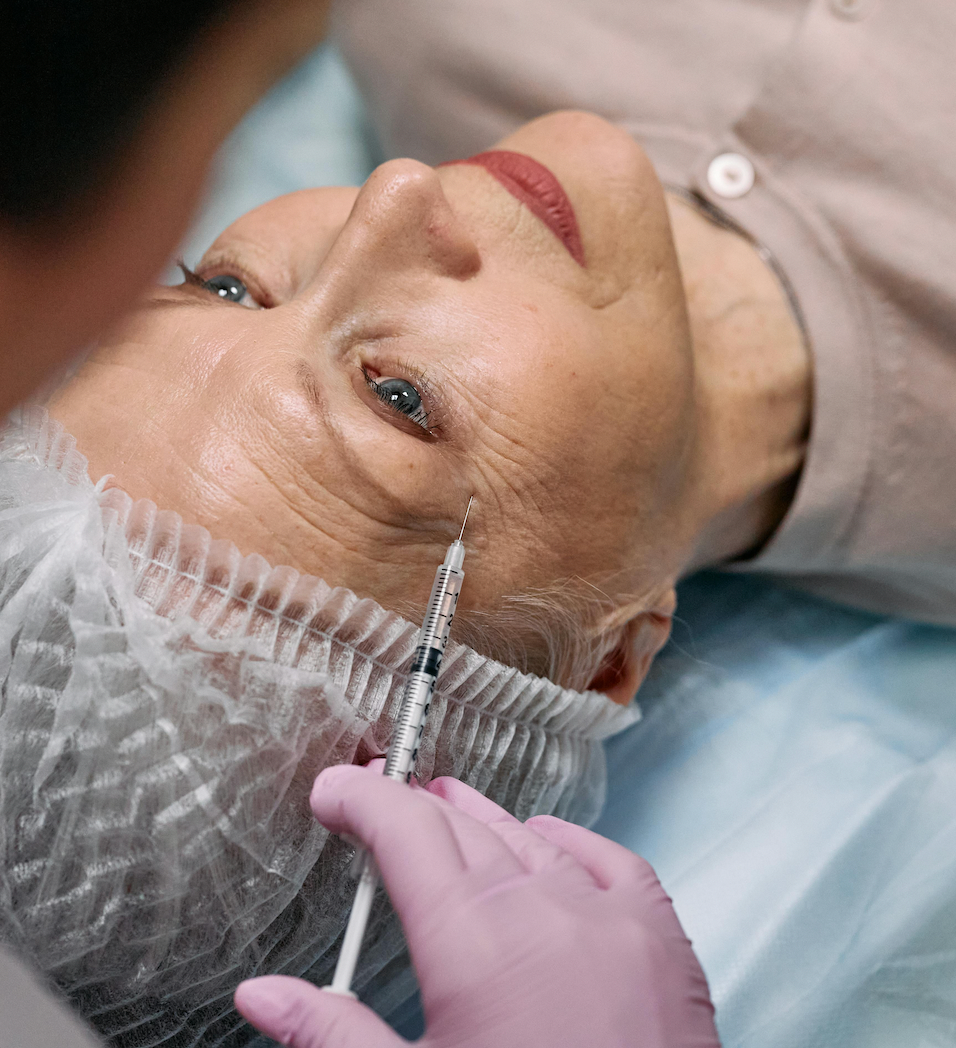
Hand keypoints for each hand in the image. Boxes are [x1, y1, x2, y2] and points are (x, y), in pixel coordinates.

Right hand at [235, 764, 719, 1047]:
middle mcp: (542, 910)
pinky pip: (612, 861)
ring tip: (446, 805)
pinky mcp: (662, 941)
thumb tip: (262, 995)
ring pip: (529, 839)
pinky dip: (569, 844)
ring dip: (480, 821)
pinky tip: (548, 840)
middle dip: (410, 808)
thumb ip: (333, 1034)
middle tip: (377, 801)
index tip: (334, 791)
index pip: (404, 831)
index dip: (362, 800)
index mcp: (472, 943)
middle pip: (460, 827)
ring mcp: (610, 919)